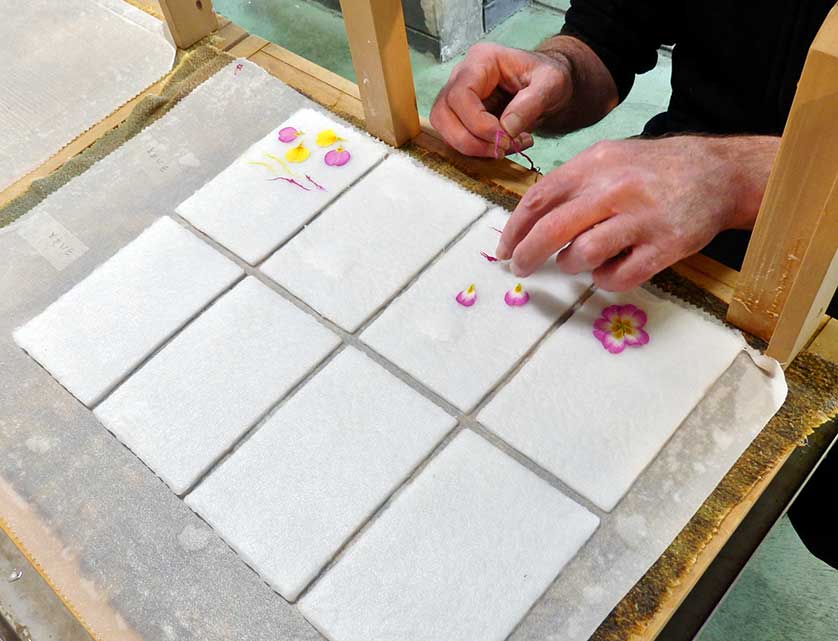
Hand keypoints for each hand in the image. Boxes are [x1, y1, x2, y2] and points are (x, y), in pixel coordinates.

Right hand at [430, 43, 572, 157]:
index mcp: (481, 60)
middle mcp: (461, 77)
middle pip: (442, 113)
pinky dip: (477, 150)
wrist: (547, 85)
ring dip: (471, 147)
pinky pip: (456, 138)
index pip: (460, 94)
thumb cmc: (548, 77)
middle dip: (469, 140)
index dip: (477, 122)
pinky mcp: (460, 116)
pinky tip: (504, 146)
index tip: (503, 138)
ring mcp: (457, 97)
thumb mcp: (550, 83)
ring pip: (443, 128)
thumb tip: (506, 129)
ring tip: (505, 148)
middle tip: (501, 149)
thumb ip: (530, 104)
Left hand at [496, 136, 777, 289]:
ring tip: (577, 261)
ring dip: (570, 265)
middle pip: (553, 230)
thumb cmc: (652, 170)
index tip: (504, 249)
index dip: (514, 229)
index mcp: (595, 164)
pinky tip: (608, 270)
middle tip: (520, 269)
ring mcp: (642, 218)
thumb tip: (527, 220)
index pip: (539, 198)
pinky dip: (604, 279)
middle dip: (527, 255)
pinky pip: (618, 276)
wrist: (718, 173)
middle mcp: (616, 189)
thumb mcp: (609, 159)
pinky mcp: (665, 247)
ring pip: (583, 255)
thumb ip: (571, 184)